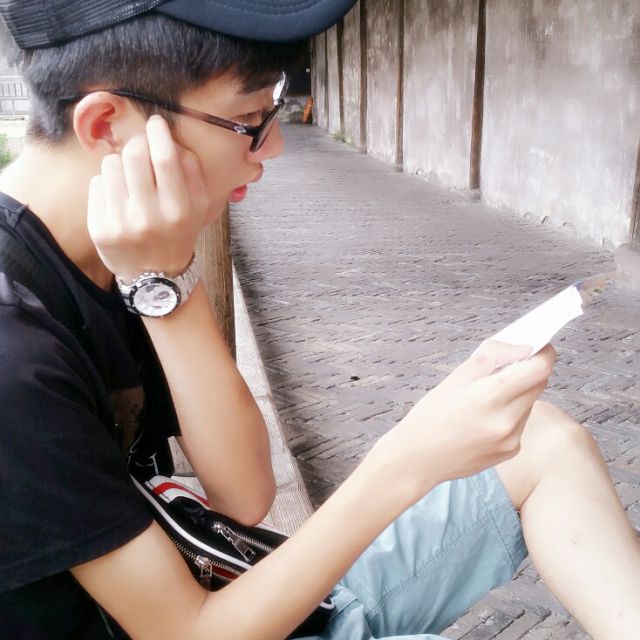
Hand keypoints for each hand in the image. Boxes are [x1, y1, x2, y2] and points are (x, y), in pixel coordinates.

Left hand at [87, 116, 209, 279]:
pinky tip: (120, 198)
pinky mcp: (100, 228)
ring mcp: (121, 223)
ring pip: (111, 164)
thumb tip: (171, 139)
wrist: (155, 277)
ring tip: (131, 178)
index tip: (157, 123)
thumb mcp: (198, 207)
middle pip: (135, 155)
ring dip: (121, 163)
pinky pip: (97, 184)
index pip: (165, 159)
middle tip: (142, 146)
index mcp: (178, 210)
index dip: (159, 133)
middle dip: (138, 143)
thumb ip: (192, 171)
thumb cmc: (179, 233)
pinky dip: (108, 184)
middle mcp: (149, 217)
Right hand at [371, 341, 555, 496]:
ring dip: (519, 394)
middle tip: (504, 370)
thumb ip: (493, 357)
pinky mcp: (512, 451)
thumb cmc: (431, 415)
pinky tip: (485, 420)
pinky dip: (511, 414)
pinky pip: (522, 423)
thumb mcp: (455, 376)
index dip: (543, 353)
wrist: (418, 458)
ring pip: (530, 403)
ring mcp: (512, 439)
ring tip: (486, 400)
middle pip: (539, 384)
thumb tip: (523, 348)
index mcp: (491, 395)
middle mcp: (507, 420)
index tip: (536, 347)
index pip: (540, 368)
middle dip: (528, 371)